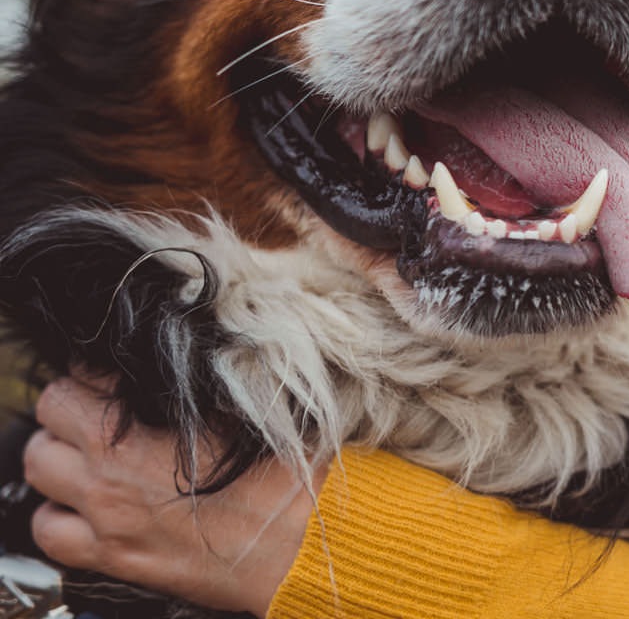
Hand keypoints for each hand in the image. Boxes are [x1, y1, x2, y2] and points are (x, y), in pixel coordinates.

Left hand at [23, 376, 319, 617]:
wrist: (301, 542)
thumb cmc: (284, 474)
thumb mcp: (247, 407)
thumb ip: (196, 384)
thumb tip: (175, 360)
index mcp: (134, 432)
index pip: (79, 377)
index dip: (100, 370)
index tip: (120, 376)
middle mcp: (108, 474)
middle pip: (49, 416)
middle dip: (72, 406)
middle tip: (102, 409)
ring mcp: (106, 518)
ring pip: (40, 471)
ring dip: (60, 456)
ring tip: (91, 455)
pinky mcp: (114, 556)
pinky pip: (50, 533)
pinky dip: (59, 514)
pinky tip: (88, 505)